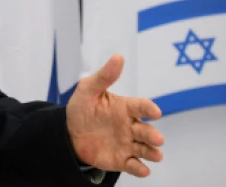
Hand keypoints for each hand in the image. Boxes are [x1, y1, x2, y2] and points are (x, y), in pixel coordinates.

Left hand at [65, 55, 164, 177]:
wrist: (69, 133)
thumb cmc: (82, 108)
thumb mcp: (88, 89)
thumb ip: (105, 76)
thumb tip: (119, 56)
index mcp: (125, 108)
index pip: (141, 106)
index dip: (149, 109)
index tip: (155, 112)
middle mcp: (130, 126)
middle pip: (146, 131)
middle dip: (153, 135)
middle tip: (157, 138)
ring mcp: (127, 143)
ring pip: (145, 149)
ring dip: (152, 152)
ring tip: (156, 155)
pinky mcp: (122, 160)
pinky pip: (133, 165)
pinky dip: (140, 168)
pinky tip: (143, 169)